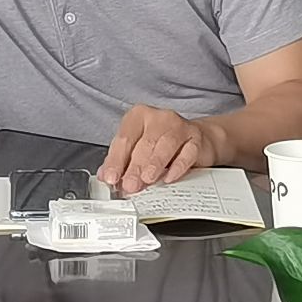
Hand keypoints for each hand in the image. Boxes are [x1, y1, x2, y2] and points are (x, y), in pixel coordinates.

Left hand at [98, 106, 220, 193]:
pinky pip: (187, 152)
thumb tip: (106, 176)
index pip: (124, 138)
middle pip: (145, 143)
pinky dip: (178, 166)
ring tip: (147, 179)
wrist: (195, 138)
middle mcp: (159, 117)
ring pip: (166, 144)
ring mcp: (179, 126)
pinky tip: (170, 177)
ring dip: (155, 164)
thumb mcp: (137, 149)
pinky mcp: (196, 138)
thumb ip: (121, 161)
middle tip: (130, 185)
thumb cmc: (160, 144)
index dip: (116, 160)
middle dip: (135, 166)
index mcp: (138, 117)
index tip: (111, 178)